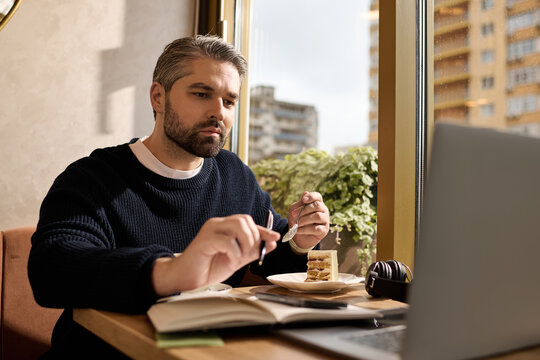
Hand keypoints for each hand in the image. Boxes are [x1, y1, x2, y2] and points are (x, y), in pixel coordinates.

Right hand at [152, 214, 279, 295]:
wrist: (186, 279)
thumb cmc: (207, 268)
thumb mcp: (236, 259)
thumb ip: (252, 251)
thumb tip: (271, 243)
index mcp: (224, 227)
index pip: (248, 222)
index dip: (263, 230)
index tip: (275, 238)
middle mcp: (217, 224)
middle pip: (244, 220)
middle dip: (254, 238)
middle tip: (250, 254)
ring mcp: (210, 230)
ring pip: (238, 225)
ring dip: (246, 243)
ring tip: (240, 257)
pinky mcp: (204, 240)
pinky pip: (228, 242)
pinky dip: (234, 253)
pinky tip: (230, 261)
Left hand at [287, 191, 329, 250]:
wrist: (299, 237)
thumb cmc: (298, 221)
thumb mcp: (295, 211)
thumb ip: (299, 203)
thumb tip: (305, 193)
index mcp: (317, 203)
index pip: (318, 196)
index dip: (311, 196)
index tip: (303, 200)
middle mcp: (323, 210)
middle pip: (317, 205)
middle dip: (304, 210)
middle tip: (293, 215)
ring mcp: (325, 220)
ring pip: (317, 216)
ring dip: (304, 220)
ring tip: (296, 224)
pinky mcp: (324, 230)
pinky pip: (316, 228)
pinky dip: (305, 229)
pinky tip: (297, 230)